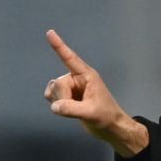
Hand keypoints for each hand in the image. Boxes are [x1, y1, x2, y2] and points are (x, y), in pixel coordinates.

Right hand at [43, 29, 148, 156]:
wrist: (110, 127)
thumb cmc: (106, 116)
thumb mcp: (91, 113)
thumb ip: (71, 109)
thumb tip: (55, 106)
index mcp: (87, 76)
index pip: (70, 59)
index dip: (59, 46)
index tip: (50, 33)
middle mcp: (77, 78)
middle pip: (58, 84)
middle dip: (63, 98)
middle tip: (78, 109)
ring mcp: (71, 87)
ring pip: (53, 90)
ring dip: (60, 102)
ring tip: (76, 110)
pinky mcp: (66, 97)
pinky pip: (51, 97)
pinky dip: (56, 105)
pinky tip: (68, 110)